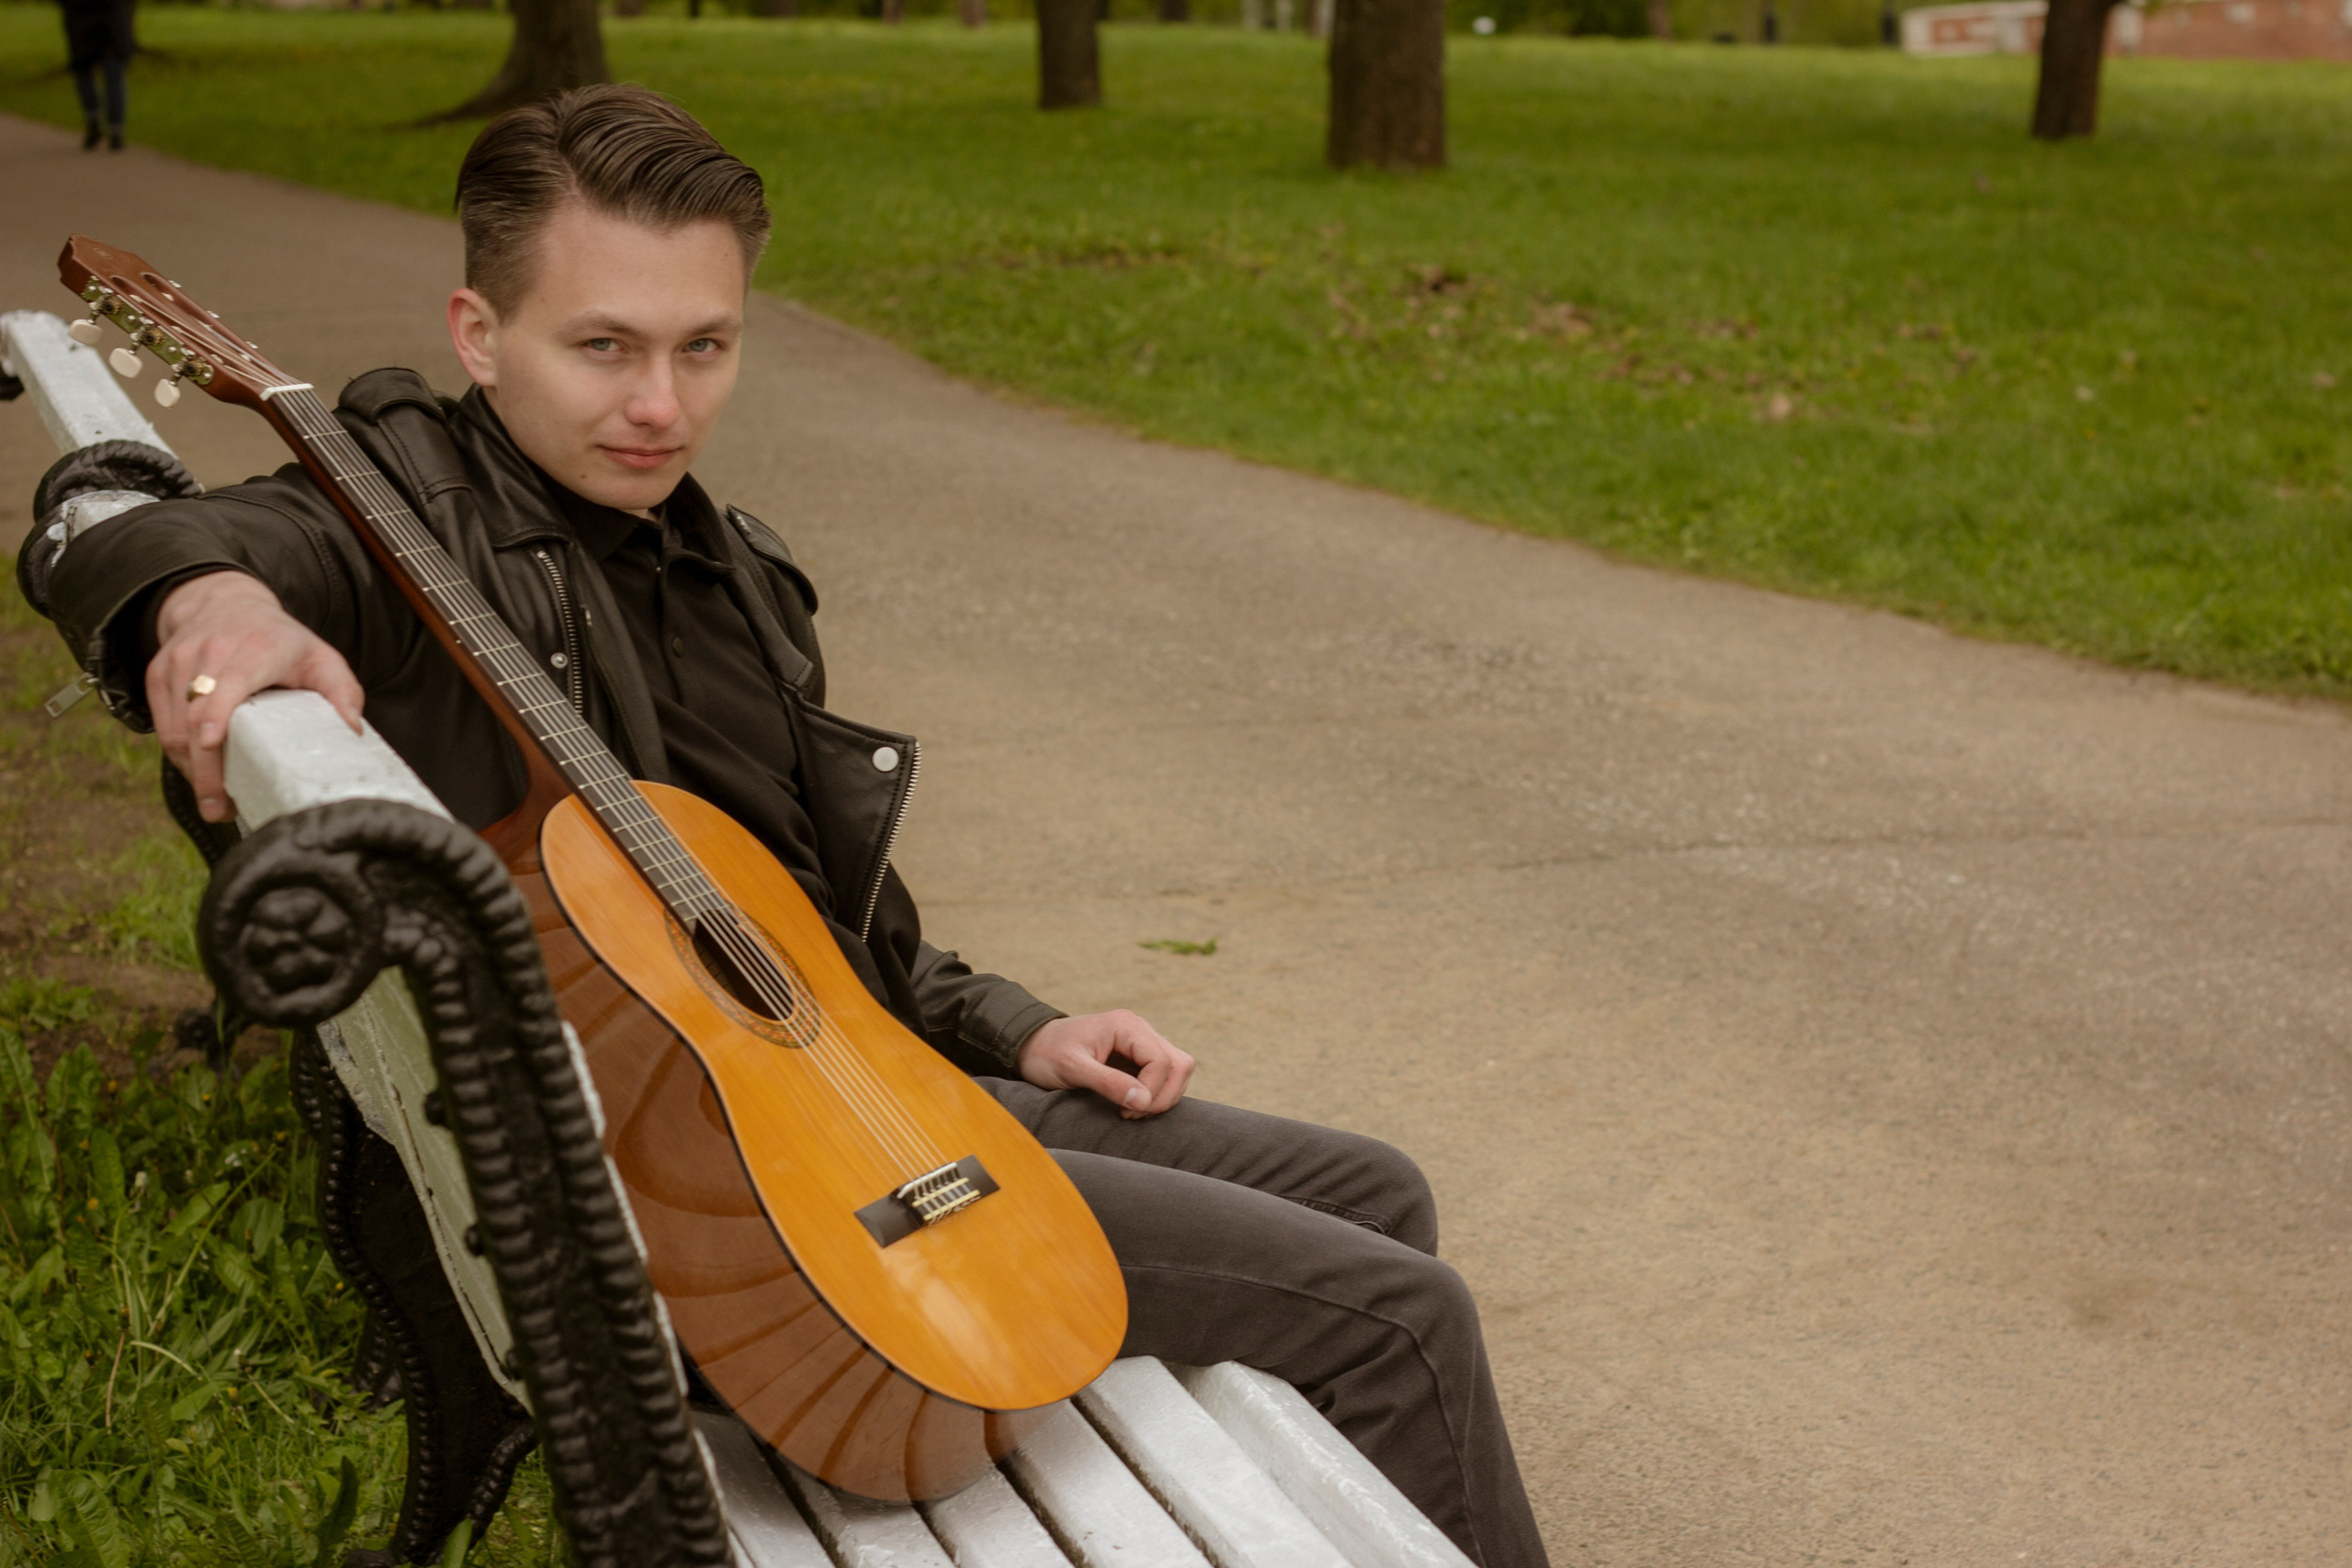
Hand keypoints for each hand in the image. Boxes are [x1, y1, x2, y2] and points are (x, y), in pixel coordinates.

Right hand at [148, 571, 363, 822]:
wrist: (224, 603)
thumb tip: (351, 732)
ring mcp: (177, 663)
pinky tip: (202, 775)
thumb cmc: (280, 640)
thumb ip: (343, 692)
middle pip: (195, 716)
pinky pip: (162, 725)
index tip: (212, 743)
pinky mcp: (158, 675)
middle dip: (204, 770)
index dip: (216, 713)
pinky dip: (181, 756)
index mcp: (253, 650)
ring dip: (193, 770)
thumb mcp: (320, 657)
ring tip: (216, 800)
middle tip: (219, 809)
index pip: (228, 682)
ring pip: (174, 728)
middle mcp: (209, 653)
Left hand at [1016, 1011, 1194, 1118]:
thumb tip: (1144, 1100)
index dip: (1151, 1091)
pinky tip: (1131, 1104)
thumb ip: (1108, 1082)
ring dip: (1163, 1096)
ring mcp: (1141, 1041)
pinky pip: (1165, 1075)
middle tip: (1133, 1114)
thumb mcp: (1073, 1069)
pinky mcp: (1138, 1056)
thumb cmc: (1047, 1054)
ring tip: (1132, 1111)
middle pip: (1179, 1064)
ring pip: (1178, 1069)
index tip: (1126, 1110)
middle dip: (1163, 1096)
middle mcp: (1139, 1029)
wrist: (1032, 1045)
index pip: (1162, 1061)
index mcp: (1126, 1026)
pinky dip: (1156, 1094)